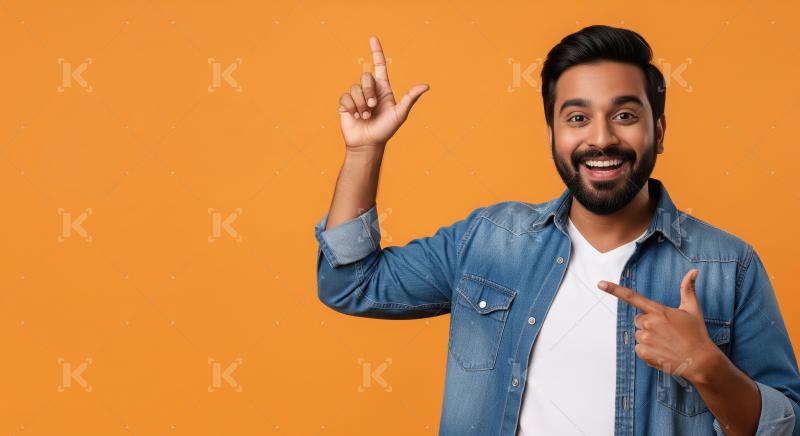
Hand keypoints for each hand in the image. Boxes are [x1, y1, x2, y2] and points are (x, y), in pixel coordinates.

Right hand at [338, 36, 429, 152]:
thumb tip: (426, 85)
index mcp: (383, 89)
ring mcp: (357, 96)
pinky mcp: (346, 103)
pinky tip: (355, 116)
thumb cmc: (385, 130)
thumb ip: (411, 98)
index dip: (376, 52)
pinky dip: (352, 107)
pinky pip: (346, 97)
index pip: (379, 66)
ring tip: (365, 116)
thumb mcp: (400, 114)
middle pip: (366, 77)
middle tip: (372, 108)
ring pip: (355, 88)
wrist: (368, 144)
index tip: (373, 38)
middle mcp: (370, 90)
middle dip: (369, 92)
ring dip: (361, 104)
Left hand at [598, 269, 722, 383]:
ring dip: (648, 338)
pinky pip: (639, 348)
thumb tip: (694, 271)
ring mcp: (645, 339)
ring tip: (666, 343)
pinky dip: (648, 351)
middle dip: (648, 324)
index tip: (600, 283)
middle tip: (666, 331)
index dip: (614, 290)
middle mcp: (649, 323)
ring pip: (638, 334)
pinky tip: (663, 352)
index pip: (632, 297)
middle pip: (638, 320)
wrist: (701, 361)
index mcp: (658, 311)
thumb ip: (688, 289)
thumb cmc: (697, 333)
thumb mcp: (693, 309)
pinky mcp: (643, 353)